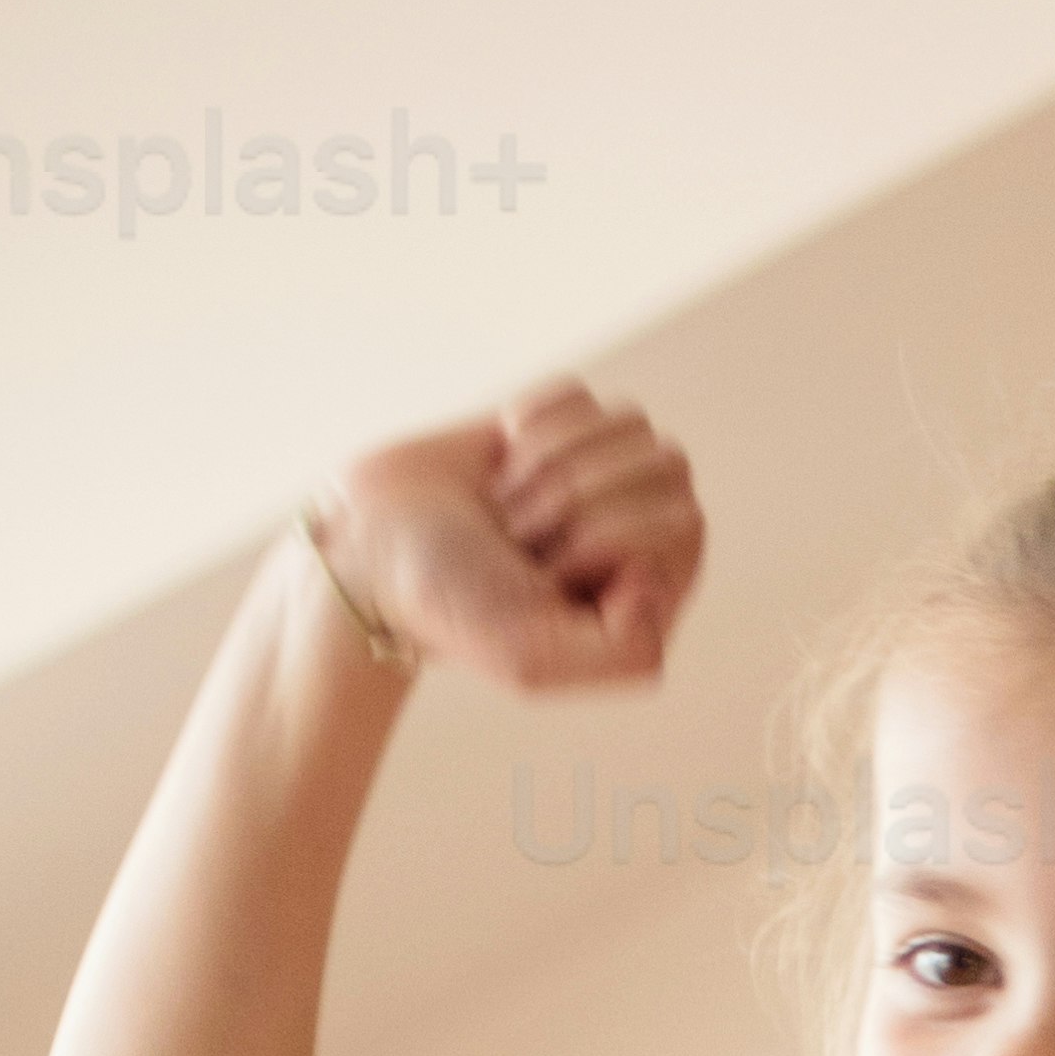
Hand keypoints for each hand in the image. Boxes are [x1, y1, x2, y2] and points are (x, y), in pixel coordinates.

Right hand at [308, 381, 705, 692]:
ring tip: (506, 509)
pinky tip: (498, 469)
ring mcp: (609, 479)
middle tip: (516, 539)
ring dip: (548, 462)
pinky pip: (578, 395)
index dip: (602, 536)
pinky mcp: (567, 430)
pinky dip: (527, 424)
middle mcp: (646, 538)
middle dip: (573, 496)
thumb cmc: (450, 608)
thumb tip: (661, 580)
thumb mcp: (535, 660)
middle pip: (663, 464)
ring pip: (628, 423)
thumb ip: (628, 653)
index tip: (540, 572)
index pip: (681, 522)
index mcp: (654, 600)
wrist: (373, 547)